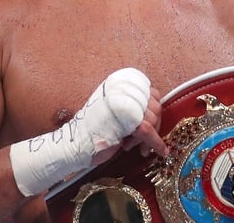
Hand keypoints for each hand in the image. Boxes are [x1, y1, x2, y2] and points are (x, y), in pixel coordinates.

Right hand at [11, 67, 157, 195]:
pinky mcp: (124, 121)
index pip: (151, 92)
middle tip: (145, 142)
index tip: (152, 125)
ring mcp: (123, 103)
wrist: (73, 144)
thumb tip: (156, 111)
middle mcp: (122, 89)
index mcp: (119, 83)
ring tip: (138, 147)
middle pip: (155, 106)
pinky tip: (160, 151)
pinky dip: (157, 143)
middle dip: (155, 126)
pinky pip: (150, 131)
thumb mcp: (114, 110)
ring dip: (151, 137)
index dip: (154, 111)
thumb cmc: (94, 130)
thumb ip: (132, 104)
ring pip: (153, 119)